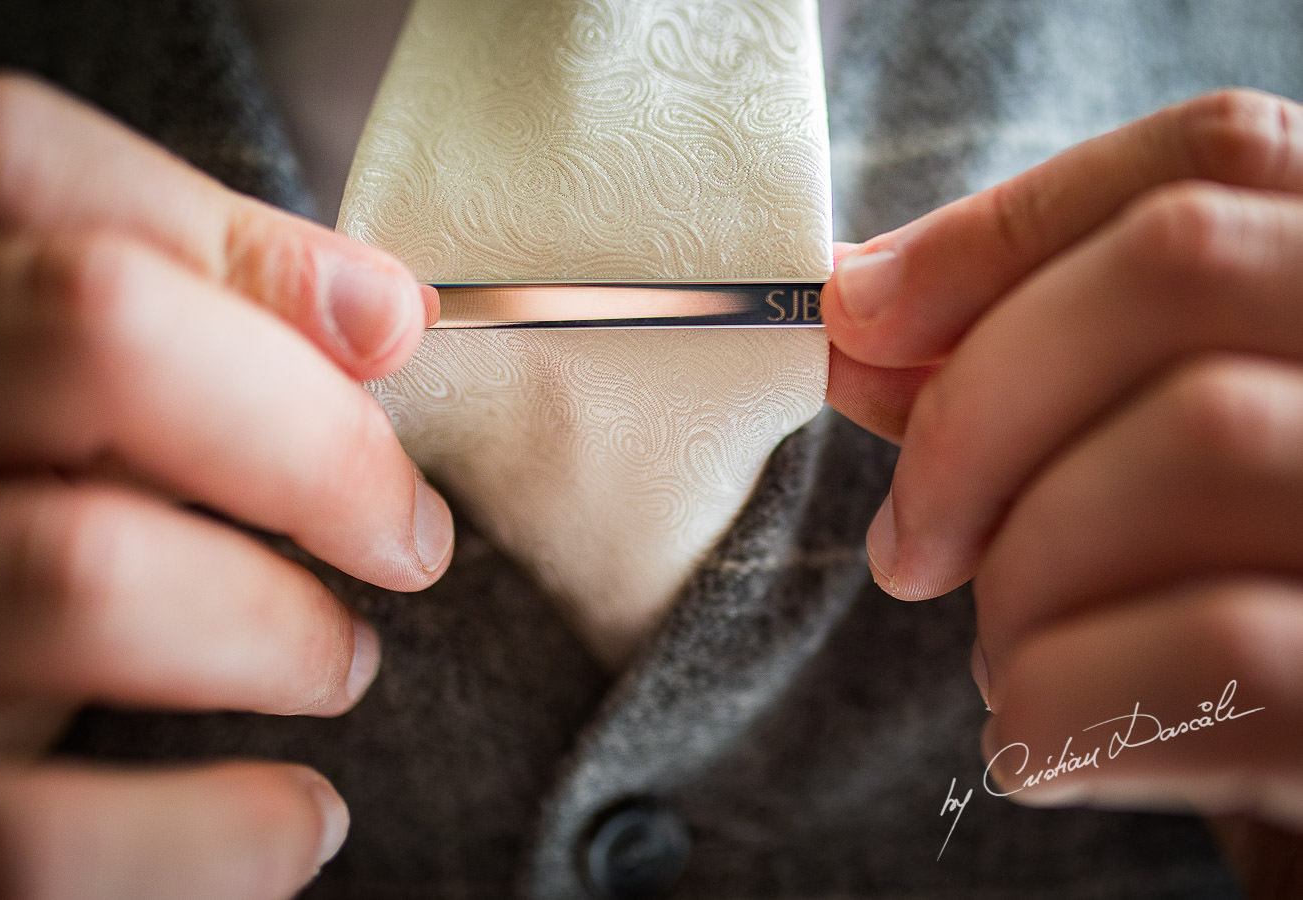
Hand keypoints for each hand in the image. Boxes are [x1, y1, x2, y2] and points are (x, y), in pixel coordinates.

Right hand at [0, 73, 452, 898]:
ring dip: (280, 629)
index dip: (231, 235)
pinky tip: (293, 820)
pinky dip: (225, 836)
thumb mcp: (75, 429)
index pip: (10, 159)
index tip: (391, 333)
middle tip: (406, 532)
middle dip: (313, 433)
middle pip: (90, 328)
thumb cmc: (19, 564)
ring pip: (82, 571)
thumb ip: (195, 337)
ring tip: (339, 663)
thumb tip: (384, 311)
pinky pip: (38, 842)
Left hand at [824, 89, 1302, 891]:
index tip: (857, 312)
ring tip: (1008, 663)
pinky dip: (1062, 704)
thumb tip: (865, 322)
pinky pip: (1222, 646)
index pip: (1215, 159)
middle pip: (1180, 267)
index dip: (1005, 226)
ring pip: (1194, 438)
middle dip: (978, 406)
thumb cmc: (1235, 629)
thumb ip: (1038, 387)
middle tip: (903, 548)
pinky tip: (1045, 744)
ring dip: (1024, 579)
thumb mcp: (1150, 487)